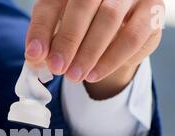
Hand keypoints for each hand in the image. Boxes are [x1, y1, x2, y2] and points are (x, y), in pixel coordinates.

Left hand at [25, 0, 163, 97]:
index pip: (51, 3)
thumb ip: (47, 44)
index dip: (41, 30)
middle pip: (82, 5)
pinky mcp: (152, 10)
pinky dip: (111, 59)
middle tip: (57, 68)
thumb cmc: (84, 30)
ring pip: (109, 18)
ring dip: (89, 53)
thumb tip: (34, 60)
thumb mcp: (60, 34)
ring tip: (74, 76)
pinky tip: (94, 74)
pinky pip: (133, 36)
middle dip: (67, 41)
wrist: (119, 33)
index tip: (34, 55)